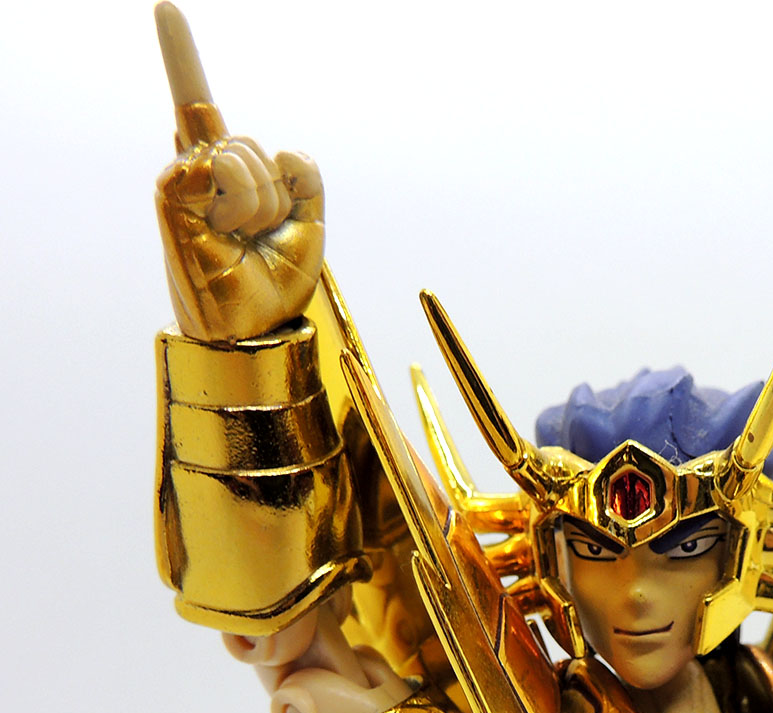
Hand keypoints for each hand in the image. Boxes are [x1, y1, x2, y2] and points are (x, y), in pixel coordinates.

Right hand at [154, 3, 324, 342]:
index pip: (200, 104)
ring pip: (247, 156)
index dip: (181, 56)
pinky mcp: (174, 193)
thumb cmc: (273, 282)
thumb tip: (285, 147)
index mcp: (228, 177)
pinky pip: (224, 167)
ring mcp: (186, 181)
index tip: (165, 9)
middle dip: (279, 196)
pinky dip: (243, 203)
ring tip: (243, 240)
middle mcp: (201, 172)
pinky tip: (226, 234)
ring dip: (264, 205)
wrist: (255, 325)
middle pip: (258, 146)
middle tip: (260, 236)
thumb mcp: (309, 225)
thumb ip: (306, 179)